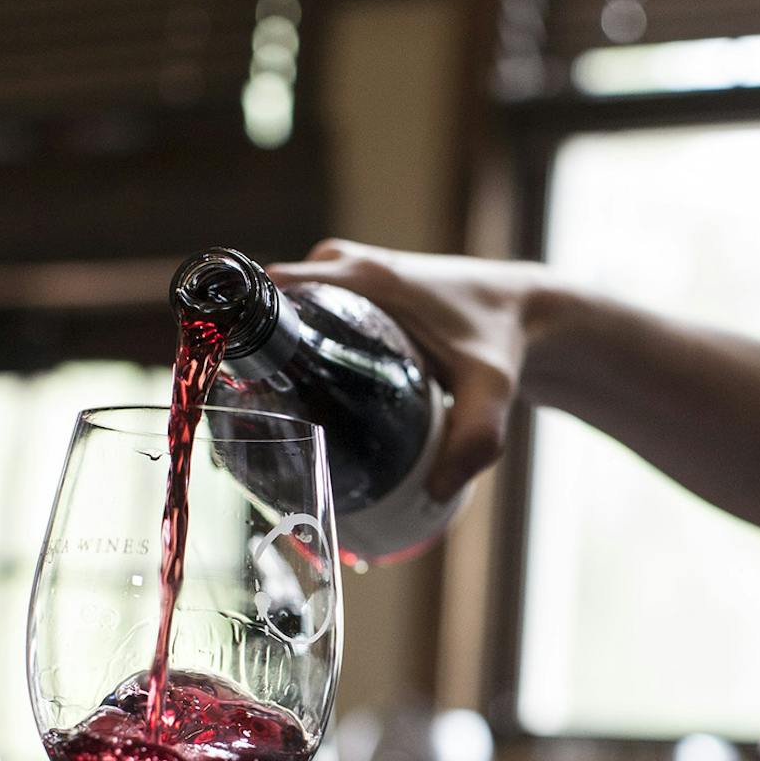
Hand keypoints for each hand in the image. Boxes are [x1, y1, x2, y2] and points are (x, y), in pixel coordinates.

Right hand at [269, 241, 553, 501]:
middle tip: (255, 425)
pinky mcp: (351, 298)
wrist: (524, 311)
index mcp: (361, 276)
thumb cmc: (502, 338)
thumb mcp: (491, 388)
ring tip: (268, 425)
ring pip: (285, 323)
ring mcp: (344, 280)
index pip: (271, 293)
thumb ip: (475, 438)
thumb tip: (436, 491)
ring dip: (273, 365)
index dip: (244, 336)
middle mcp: (342, 269)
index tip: (235, 390)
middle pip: (270, 315)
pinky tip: (297, 408)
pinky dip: (297, 358)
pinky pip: (305, 322)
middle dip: (254, 366)